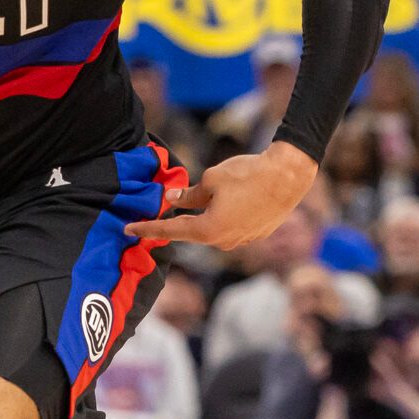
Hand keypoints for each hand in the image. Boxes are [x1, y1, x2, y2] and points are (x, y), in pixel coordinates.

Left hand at [125, 142, 313, 249]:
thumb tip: (172, 200)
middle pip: (193, 231)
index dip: (147, 228)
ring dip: (207, 215)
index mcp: (208, 230)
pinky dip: (226, 216)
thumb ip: (189, 194)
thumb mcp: (211, 180)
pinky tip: (235, 198)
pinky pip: (232, 227)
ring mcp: (242, 241)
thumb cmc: (248, 175)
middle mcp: (223, 242)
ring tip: (218, 192)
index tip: (128, 229)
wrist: (289, 176)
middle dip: (180, 219)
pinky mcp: (256, 235)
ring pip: (214, 229)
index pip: (170, 231)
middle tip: (167, 205)